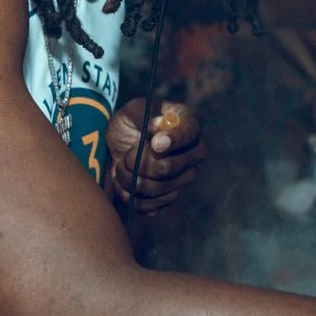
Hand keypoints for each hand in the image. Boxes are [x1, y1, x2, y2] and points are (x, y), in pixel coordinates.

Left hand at [105, 99, 203, 214]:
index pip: (189, 133)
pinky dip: (129, 196)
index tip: (153, 143)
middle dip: (139, 162)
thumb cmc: (131, 121)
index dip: (172, 141)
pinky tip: (124, 182)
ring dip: (130, 179)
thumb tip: (159, 126)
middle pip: (169, 167)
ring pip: (156, 189)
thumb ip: (146, 114)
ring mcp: (185, 178)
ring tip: (122, 167)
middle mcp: (195, 153)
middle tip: (127, 155)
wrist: (119, 145)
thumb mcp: (132, 110)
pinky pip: (150, 206)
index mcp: (191, 124)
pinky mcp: (170, 197)